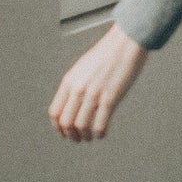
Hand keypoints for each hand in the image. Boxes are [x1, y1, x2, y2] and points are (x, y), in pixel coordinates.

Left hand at [49, 22, 147, 141]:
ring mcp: (94, 94)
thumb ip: (75, 84)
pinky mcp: (110, 98)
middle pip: (66, 122)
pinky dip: (99, 133)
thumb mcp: (83, 68)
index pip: (55, 111)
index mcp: (69, 81)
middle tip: (77, 138)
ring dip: (84, 136)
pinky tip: (102, 133)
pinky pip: (100, 124)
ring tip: (89, 137)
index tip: (64, 132)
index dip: (58, 127)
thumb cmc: (108, 54)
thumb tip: (73, 103)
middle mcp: (78, 88)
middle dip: (70, 135)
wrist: (126, 43)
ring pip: (81, 126)